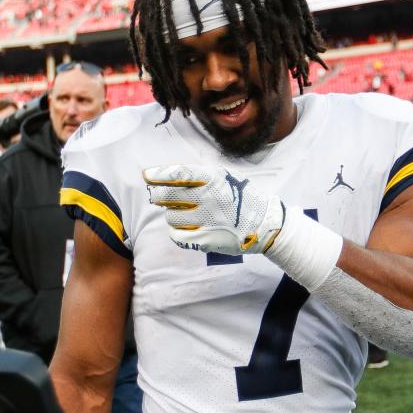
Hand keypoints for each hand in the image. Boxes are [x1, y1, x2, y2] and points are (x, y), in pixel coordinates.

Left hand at [143, 164, 284, 255]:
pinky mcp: (207, 239)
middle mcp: (210, 198)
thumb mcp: (224, 177)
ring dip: (173, 215)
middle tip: (156, 197)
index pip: (179, 174)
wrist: (266, 224)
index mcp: (214, 179)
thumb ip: (197, 176)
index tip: (146, 175)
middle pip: (168, 196)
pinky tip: (185, 228)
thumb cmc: (239, 197)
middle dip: (158, 196)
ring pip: (171, 217)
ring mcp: (208, 220)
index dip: (159, 174)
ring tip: (185, 214)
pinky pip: (177, 235)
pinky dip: (177, 232)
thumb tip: (162, 177)